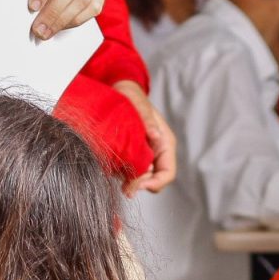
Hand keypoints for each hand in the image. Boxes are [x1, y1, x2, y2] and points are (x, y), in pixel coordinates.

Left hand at [114, 81, 177, 195]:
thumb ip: (148, 121)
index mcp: (164, 143)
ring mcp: (144, 155)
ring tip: (114, 170)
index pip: (167, 173)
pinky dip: (120, 172)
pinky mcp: (131, 155)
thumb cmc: (133, 97)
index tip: (137, 185)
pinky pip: (128, 171)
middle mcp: (156, 152)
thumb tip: (155, 136)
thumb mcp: (140, 105)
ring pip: (139, 178)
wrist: (120, 91)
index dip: (155, 183)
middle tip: (123, 188)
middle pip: (152, 180)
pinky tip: (110, 164)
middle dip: (138, 185)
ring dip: (127, 179)